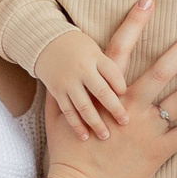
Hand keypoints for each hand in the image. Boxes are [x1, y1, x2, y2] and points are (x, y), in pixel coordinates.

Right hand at [37, 26, 132, 140]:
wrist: (47, 41)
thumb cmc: (80, 47)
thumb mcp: (96, 51)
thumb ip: (109, 70)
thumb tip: (129, 90)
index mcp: (95, 57)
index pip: (113, 73)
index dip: (122, 87)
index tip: (129, 99)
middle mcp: (82, 70)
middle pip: (101, 91)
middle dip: (114, 108)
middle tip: (125, 122)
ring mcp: (68, 82)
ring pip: (84, 105)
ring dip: (95, 122)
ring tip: (105, 136)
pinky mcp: (57, 91)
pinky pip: (67, 110)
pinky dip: (76, 124)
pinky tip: (84, 136)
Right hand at [42, 7, 176, 177]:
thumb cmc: (66, 153)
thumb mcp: (56, 115)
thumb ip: (61, 90)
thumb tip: (56, 71)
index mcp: (105, 94)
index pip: (120, 50)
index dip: (133, 23)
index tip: (147, 0)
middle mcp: (130, 107)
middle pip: (161, 69)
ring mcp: (147, 129)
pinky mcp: (160, 150)